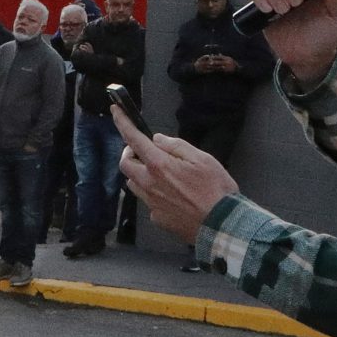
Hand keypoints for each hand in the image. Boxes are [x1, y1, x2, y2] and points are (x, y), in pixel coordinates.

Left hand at [113, 104, 236, 245]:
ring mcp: (151, 203)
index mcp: (159, 165)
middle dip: (130, 153)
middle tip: (145, 151)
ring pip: (133, 184)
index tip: (115, 111)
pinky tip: (173, 196)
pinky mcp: (157, 218)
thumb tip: (157, 140)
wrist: (222, 226)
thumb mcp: (203, 159)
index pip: (133, 140)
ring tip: (160, 173)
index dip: (122, 123)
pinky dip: (153, 193)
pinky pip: (148, 201)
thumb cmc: (216, 189)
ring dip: (140, 174)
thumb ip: (177, 146)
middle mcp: (149, 184)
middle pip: (125, 164)